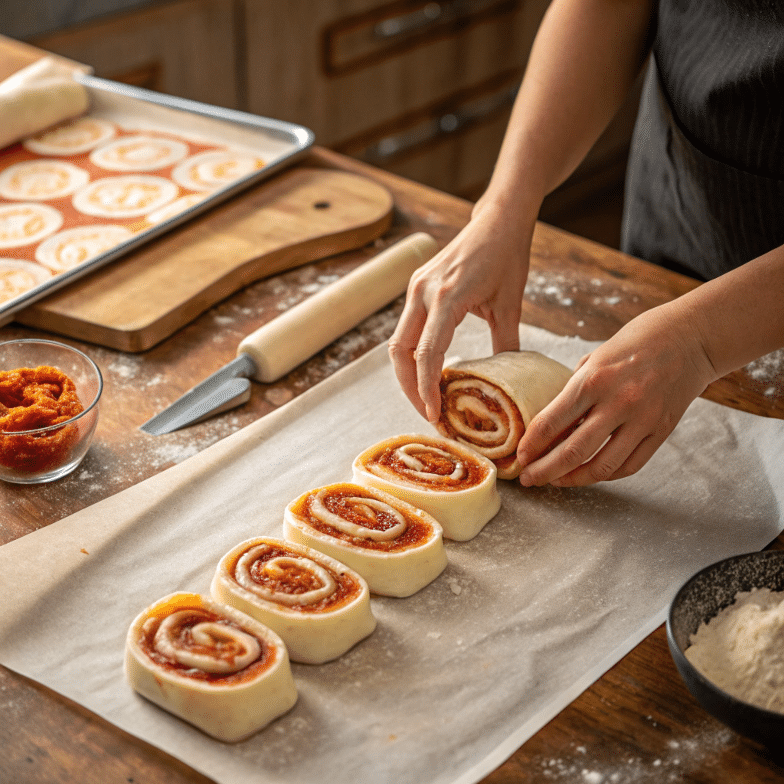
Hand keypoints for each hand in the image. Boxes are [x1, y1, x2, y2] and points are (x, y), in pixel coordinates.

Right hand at [388, 204, 533, 422]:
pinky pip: (406, 328)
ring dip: (407, 373)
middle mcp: (423, 292)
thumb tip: (504, 384)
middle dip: (409, 387)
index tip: (435, 413)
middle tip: (428, 413)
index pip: (426, 353)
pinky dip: (412, 354)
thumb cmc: (508, 258)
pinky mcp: (416, 287)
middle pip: (400, 352)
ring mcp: (415, 288)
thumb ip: (506, 346)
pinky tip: (429, 370)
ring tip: (427, 398)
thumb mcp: (511, 305)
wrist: (499, 220)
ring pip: (397, 342)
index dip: (427, 388)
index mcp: (446, 297)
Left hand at [516, 302, 717, 485]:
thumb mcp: (594, 358)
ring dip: (573, 479)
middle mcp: (618, 402)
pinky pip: (629, 466)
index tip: (520, 457)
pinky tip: (590, 473)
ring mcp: (643, 420)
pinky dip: (606, 474)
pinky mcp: (662, 431)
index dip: (531, 445)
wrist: (690, 337)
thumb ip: (573, 392)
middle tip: (529, 479)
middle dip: (544, 471)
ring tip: (556, 481)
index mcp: (593, 379)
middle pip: (573, 452)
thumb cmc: (635, 342)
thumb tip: (549, 426)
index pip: (552, 422)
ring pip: (602, 467)